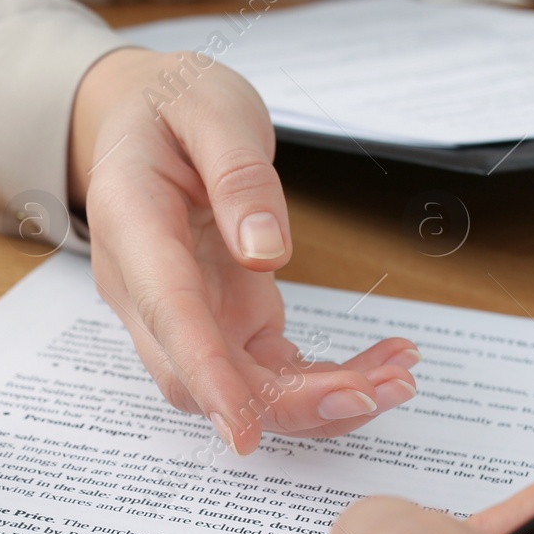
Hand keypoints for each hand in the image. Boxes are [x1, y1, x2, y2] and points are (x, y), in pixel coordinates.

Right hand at [70, 48, 419, 455]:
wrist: (143, 114)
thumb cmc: (171, 104)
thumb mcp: (210, 108)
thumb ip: (238, 177)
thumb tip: (265, 251)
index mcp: (133, 226)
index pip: (169, 314)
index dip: (208, 377)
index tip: (244, 429)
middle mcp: (148, 287)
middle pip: (204, 373)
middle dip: (288, 401)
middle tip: (378, 390)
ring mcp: (188, 310)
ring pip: (243, 385)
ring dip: (318, 398)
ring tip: (399, 378)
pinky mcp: (224, 318)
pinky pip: (272, 369)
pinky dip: (327, 378)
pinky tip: (384, 364)